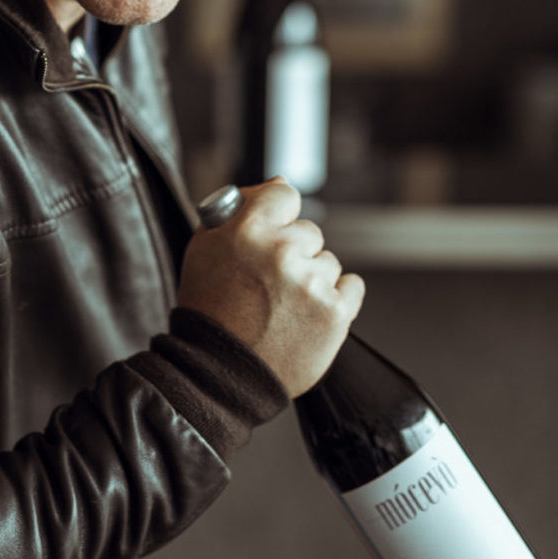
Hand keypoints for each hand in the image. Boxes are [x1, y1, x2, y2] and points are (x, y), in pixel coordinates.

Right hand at [178, 178, 363, 395]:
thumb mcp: (205, 248)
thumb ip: (238, 210)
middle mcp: (282, 253)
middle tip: (267, 282)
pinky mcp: (336, 313)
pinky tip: (307, 313)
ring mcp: (312, 284)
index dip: (278, 213)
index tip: (272, 228)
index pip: (284, 194)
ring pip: (328, 261)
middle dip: (291, 252)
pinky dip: (336, 298)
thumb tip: (278, 185)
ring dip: (311, 278)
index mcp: (247, 231)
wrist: (219, 373)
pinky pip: (352, 285)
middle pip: (308, 231)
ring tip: (282, 306)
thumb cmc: (210, 310)